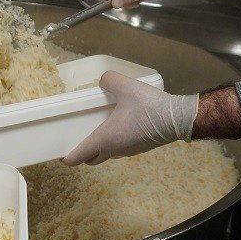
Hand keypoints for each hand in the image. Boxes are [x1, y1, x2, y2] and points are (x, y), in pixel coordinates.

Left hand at [63, 72, 198, 165]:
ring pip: (107, 155)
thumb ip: (109, 80)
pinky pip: (120, 150)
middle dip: (82, 153)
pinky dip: (114, 143)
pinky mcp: (140, 148)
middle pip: (92, 159)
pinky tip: (118, 126)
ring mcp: (129, 152)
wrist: (180, 119)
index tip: (60, 153)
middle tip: (77, 139)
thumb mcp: (126, 86)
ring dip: (99, 148)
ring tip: (96, 130)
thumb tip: (102, 80)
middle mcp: (115, 150)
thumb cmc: (150, 106)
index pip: (79, 157)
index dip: (67, 157)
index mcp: (106, 140)